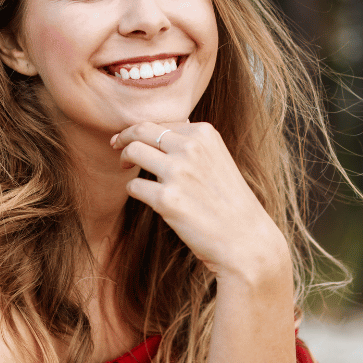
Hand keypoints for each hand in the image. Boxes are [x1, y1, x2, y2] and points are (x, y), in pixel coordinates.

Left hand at [110, 121, 290, 281]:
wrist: (246, 240)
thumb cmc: (229, 202)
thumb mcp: (216, 159)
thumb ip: (191, 143)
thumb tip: (156, 131)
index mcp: (204, 133)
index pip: (160, 123)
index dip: (142, 130)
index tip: (131, 138)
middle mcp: (190, 147)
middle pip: (140, 130)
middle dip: (123, 136)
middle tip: (115, 145)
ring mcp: (178, 172)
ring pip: (132, 152)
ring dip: (124, 159)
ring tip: (125, 169)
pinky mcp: (167, 199)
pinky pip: (134, 186)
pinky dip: (133, 189)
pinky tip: (144, 196)